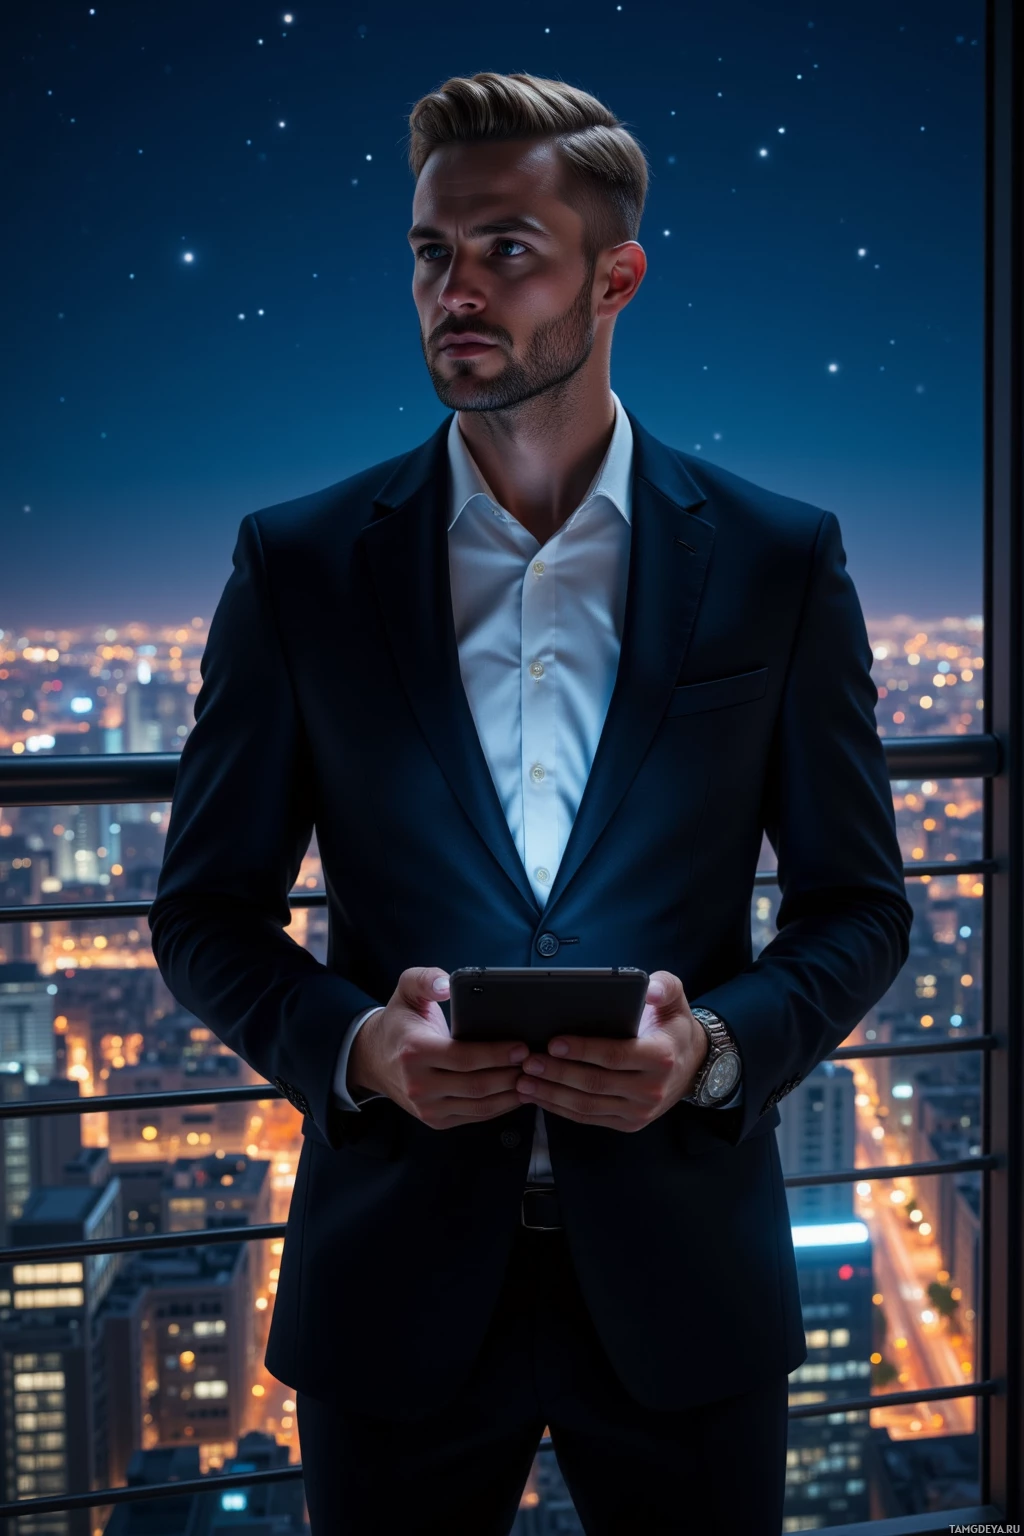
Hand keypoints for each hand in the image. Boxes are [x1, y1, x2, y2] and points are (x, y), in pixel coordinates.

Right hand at [347, 967, 528, 1130]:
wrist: (373, 1058)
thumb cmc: (400, 1022)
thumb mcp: (407, 990)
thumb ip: (426, 979)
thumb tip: (446, 984)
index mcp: (415, 1051)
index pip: (463, 1058)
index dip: (496, 1054)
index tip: (521, 1047)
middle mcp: (418, 1084)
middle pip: (476, 1085)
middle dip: (511, 1074)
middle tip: (535, 1062)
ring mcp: (426, 1107)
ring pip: (480, 1106)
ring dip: (511, 1094)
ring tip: (533, 1077)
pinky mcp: (435, 1120)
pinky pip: (474, 1117)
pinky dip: (500, 1107)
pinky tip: (517, 1093)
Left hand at [513, 970, 708, 1131]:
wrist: (691, 1064)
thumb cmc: (672, 1026)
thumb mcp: (675, 999)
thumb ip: (664, 986)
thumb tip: (649, 989)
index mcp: (660, 1057)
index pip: (615, 1056)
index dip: (582, 1050)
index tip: (553, 1043)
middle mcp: (651, 1089)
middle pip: (595, 1083)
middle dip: (557, 1073)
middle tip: (528, 1061)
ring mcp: (639, 1111)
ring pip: (587, 1105)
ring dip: (552, 1094)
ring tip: (523, 1081)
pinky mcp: (628, 1124)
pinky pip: (589, 1118)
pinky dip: (560, 1109)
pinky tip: (539, 1096)